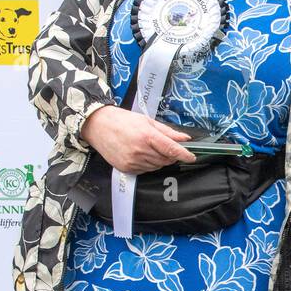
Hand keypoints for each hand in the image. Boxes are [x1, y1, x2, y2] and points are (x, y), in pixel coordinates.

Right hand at [81, 105, 195, 173]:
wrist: (98, 125)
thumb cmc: (122, 120)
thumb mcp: (147, 121)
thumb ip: (167, 132)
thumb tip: (184, 138)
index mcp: (147, 136)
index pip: (172, 149)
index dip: (184, 154)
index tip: (192, 157)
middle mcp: (140, 150)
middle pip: (165, 160)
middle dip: (170, 155)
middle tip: (165, 147)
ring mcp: (133, 161)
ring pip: (156, 166)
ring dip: (158, 160)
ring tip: (148, 147)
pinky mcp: (126, 168)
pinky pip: (145, 170)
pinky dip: (148, 164)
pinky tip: (140, 154)